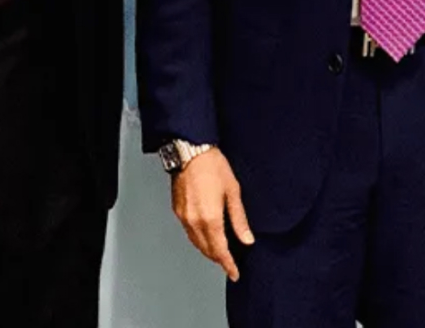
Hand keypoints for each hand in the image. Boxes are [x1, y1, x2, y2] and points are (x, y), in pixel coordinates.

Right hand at [171, 148, 254, 280]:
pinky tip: (206, 235)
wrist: (190, 152)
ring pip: (196, 243)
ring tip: (220, 251)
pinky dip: (198, 239)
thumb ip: (239, 219)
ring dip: (208, 250)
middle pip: (206, 250)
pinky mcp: (177, 211)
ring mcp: (183, 217)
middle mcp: (194, 222)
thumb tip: (247, 239)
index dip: (228, 264)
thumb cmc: (212, 166)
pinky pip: (189, 233)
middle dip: (218, 258)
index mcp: (210, 219)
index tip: (234, 273)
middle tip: (230, 262)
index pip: (220, 251)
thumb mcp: (233, 191)